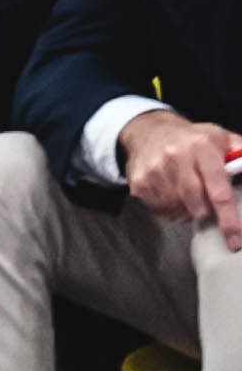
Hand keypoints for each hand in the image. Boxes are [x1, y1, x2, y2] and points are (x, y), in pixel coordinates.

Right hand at [128, 109, 241, 229]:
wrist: (149, 131)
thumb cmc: (192, 139)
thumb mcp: (222, 138)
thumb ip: (241, 154)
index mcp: (202, 147)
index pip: (219, 190)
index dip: (229, 219)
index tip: (235, 238)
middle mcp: (176, 157)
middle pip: (196, 204)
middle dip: (205, 213)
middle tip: (207, 206)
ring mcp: (154, 171)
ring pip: (178, 209)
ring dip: (187, 210)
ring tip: (188, 195)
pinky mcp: (139, 183)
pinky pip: (160, 210)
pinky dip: (171, 209)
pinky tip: (172, 195)